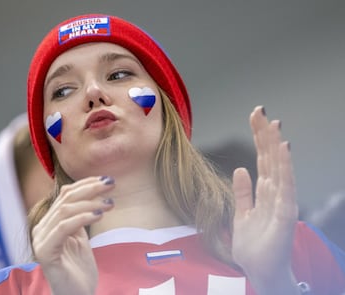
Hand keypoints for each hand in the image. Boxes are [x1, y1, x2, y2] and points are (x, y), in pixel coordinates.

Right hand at [31, 176, 114, 294]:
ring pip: (65, 210)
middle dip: (90, 188)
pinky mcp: (45, 252)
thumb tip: (90, 191)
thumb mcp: (80, 237)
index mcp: (49, 223)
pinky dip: (83, 217)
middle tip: (111, 184)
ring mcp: (41, 240)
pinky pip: (64, 227)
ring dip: (91, 203)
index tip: (107, 179)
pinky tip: (100, 214)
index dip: (86, 183)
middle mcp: (41, 229)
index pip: (65, 194)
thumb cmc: (80, 269)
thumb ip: (79, 217)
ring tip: (110, 203)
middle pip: (65, 199)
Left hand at [232, 106, 299, 294]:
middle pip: (269, 158)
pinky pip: (285, 186)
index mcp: (264, 191)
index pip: (262, 159)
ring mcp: (281, 201)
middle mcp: (275, 192)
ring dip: (275, 144)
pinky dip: (285, 167)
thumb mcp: (241, 214)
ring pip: (278, 166)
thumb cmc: (254, 245)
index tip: (255, 117)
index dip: (259, 138)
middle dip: (264, 134)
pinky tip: (283, 149)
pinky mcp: (285, 213)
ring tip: (273, 123)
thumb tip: (240, 169)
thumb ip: (243, 192)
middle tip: (260, 110)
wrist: (260, 271)